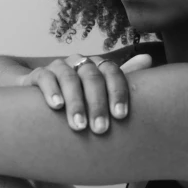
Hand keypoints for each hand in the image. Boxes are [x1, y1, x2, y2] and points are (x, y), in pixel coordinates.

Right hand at [15, 53, 152, 133]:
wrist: (42, 90)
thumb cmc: (80, 93)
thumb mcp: (101, 88)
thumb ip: (123, 77)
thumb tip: (148, 58)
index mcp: (98, 65)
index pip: (112, 72)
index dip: (118, 92)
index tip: (121, 116)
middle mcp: (79, 62)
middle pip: (92, 77)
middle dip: (97, 104)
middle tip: (101, 129)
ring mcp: (59, 67)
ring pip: (69, 78)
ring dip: (75, 103)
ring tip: (79, 126)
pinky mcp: (39, 74)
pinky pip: (45, 78)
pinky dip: (51, 91)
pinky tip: (56, 107)